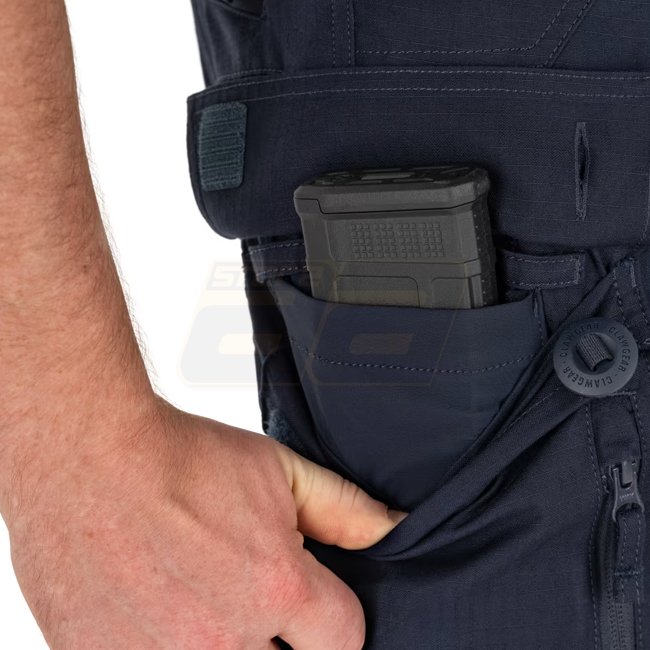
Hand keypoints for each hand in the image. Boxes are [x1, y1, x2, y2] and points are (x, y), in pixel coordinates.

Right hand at [6, 400, 405, 648]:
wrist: (90, 456)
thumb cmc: (180, 458)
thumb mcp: (276, 470)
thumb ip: (345, 509)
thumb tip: (396, 529)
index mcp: (277, 588)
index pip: (345, 639)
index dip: (335, 620)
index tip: (314, 604)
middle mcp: (224, 637)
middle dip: (283, 638)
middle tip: (253, 599)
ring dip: (227, 642)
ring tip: (205, 599)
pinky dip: (172, 643)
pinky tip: (165, 611)